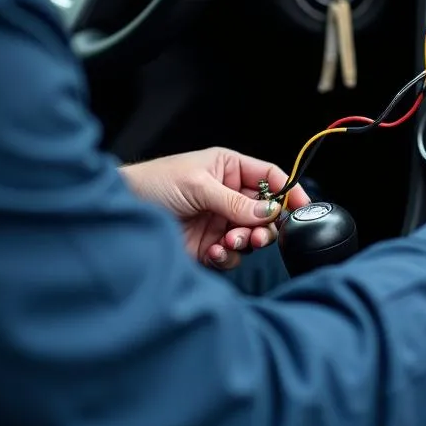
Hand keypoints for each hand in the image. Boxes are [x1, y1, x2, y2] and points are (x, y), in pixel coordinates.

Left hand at [121, 148, 310, 270]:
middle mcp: (229, 195)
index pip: (271, 177)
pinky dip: (229, 256)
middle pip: (266, 212)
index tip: (304, 207)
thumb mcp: (198, 185)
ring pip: (251, 236)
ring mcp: (219, 221)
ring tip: (229, 241)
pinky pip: (232, 255)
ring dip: (246, 241)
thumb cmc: (155, 183)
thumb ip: (234, 201)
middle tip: (259, 234)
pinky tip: (215, 252)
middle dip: (266, 225)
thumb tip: (268, 213)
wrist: (122, 211)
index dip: (290, 190)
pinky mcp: (208, 246)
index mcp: (230, 169)